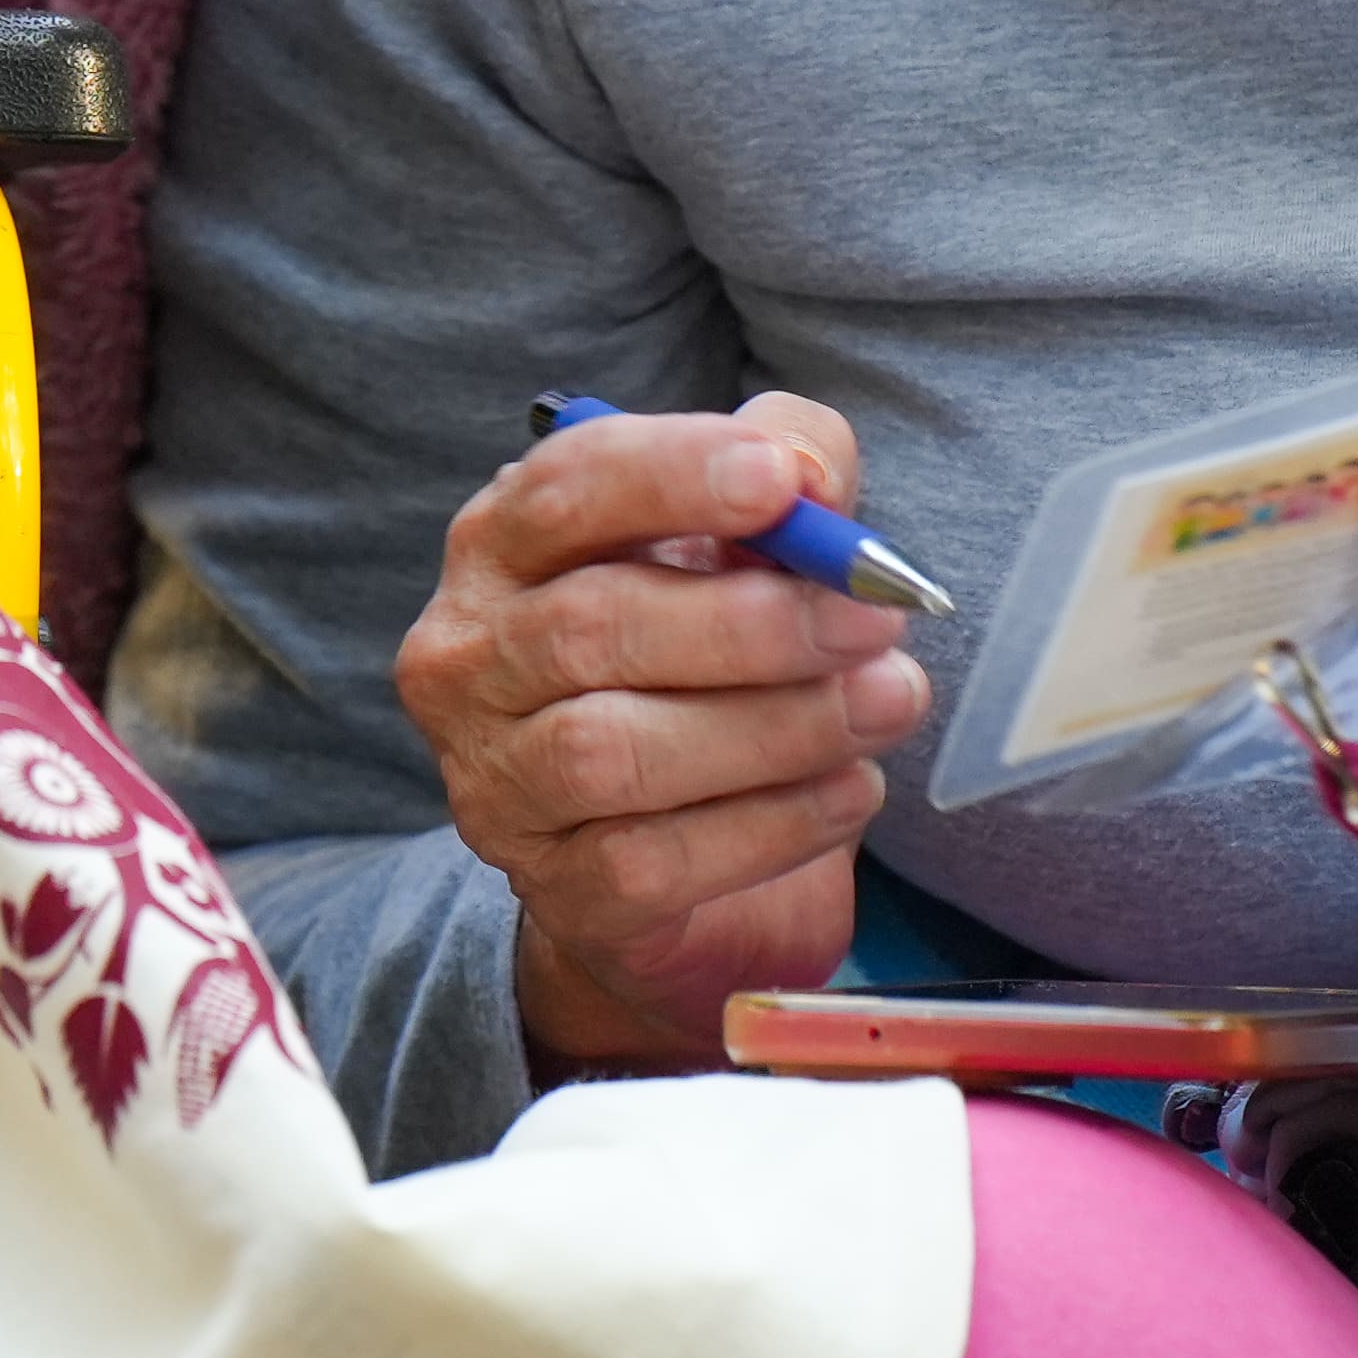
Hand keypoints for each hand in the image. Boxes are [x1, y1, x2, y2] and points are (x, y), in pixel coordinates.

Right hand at [398, 395, 922, 1076]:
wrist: (680, 840)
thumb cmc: (708, 651)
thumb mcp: (749, 536)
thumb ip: (788, 467)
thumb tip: (813, 474)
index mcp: (503, 546)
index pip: (562, 490)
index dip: (672, 474)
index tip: (784, 478)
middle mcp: (469, 658)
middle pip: (591, 627)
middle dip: (752, 622)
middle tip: (874, 619)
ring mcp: (498, 783)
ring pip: (616, 751)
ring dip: (776, 726)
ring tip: (888, 702)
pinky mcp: (556, 890)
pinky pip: (655, 862)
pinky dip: (773, 825)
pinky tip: (852, 790)